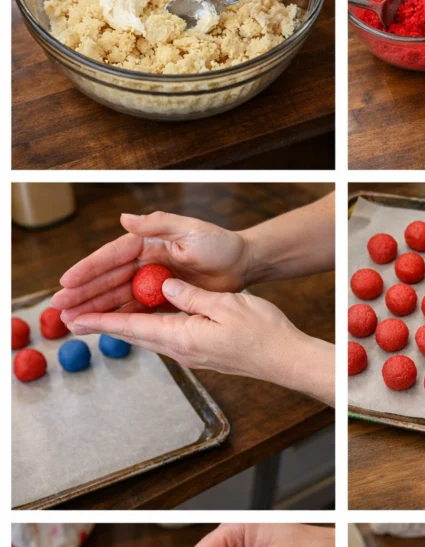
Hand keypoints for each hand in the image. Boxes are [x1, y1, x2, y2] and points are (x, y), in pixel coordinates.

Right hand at [52, 211, 249, 323]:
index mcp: (147, 243)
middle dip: (83, 295)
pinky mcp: (163, 299)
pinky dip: (118, 319)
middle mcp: (145, 262)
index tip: (67, 282)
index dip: (87, 270)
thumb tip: (125, 218)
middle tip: (59, 308)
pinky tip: (99, 327)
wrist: (243, 264)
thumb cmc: (219, 244)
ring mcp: (152, 282)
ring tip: (71, 321)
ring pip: (117, 298)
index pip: (110, 257)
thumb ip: (158, 224)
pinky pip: (136, 310)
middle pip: (107, 281)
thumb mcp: (190, 230)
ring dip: (94, 309)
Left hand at [65, 277, 335, 404]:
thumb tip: (163, 286)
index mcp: (183, 337)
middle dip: (102, 325)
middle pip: (133, 335)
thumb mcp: (225, 305)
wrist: (285, 358)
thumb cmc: (262, 332)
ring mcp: (191, 354)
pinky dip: (144, 329)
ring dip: (121, 328)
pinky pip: (164, 338)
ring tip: (97, 319)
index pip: (132, 328)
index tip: (74, 320)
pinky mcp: (201, 352)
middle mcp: (182, 350)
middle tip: (72, 319)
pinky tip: (139, 322)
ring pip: (147, 337)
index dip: (100, 322)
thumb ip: (190, 296)